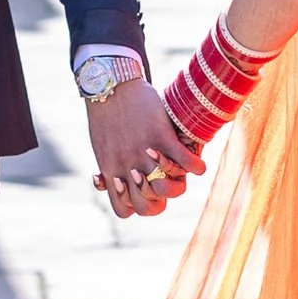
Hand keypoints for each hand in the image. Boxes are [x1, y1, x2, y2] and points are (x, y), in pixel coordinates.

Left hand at [88, 78, 200, 220]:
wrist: (112, 87)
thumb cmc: (104, 117)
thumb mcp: (101, 147)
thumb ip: (109, 168)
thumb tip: (105, 182)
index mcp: (112, 173)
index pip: (124, 212)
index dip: (134, 204)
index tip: (139, 188)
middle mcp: (128, 169)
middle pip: (148, 208)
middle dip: (156, 199)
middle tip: (158, 180)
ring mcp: (146, 154)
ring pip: (167, 191)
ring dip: (174, 183)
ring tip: (175, 168)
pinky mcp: (162, 136)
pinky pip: (186, 162)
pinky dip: (195, 164)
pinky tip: (195, 159)